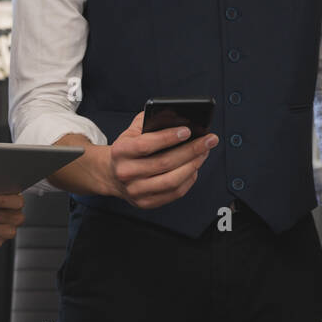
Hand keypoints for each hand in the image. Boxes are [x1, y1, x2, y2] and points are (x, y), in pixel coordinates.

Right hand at [100, 112, 218, 208]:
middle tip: (208, 140)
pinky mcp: (146, 203)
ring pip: (172, 180)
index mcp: (120, 151)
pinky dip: (189, 179)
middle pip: (164, 163)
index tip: (188, 131)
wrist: (112, 174)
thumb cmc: (128, 149)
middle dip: (191, 150)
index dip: (168, 138)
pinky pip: (174, 193)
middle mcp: (126, 173)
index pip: (146, 145)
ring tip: (204, 153)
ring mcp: (136, 191)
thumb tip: (178, 118)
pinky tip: (195, 168)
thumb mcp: (132, 131)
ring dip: (193, 165)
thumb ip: (150, 121)